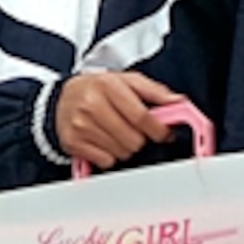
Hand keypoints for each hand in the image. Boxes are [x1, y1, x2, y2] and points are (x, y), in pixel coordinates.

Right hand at [55, 70, 182, 169]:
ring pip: (122, 153)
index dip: (158, 130)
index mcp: (108, 85)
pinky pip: (106, 161)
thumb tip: (179, 102)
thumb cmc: (98, 89)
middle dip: (140, 138)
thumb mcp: (127, 81)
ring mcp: (81, 125)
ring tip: (116, 133)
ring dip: (125, 147)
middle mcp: (92, 104)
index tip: (164, 134)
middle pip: (133, 139)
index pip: (141, 116)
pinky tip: (103, 142)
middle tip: (133, 130)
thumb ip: (155, 92)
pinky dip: (109, 156)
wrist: (63, 98)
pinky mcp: (73, 143)